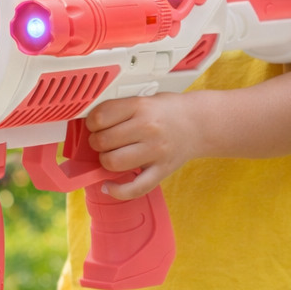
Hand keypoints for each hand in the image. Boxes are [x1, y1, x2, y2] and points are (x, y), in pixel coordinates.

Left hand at [84, 92, 203, 199]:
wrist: (199, 123)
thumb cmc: (167, 110)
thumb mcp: (143, 98)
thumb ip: (120, 109)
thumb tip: (90, 124)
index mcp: (140, 106)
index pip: (101, 117)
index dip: (91, 122)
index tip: (94, 124)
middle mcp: (148, 128)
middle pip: (103, 141)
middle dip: (97, 142)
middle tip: (103, 140)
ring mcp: (156, 151)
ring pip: (113, 163)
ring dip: (105, 161)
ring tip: (111, 155)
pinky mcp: (162, 171)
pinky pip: (135, 188)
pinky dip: (117, 191)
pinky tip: (108, 186)